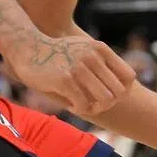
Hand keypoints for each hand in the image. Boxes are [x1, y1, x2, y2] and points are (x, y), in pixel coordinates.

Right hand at [6, 32, 135, 115]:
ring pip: (105, 100)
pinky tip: (71, 105)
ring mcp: (79, 67)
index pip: (129, 77)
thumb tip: (124, 89)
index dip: (123, 91)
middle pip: (119, 92)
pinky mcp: (65, 79)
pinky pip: (85, 105)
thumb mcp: (85, 49)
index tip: (109, 95)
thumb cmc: (57, 53)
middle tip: (94, 104)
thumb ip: (103, 63)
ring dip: (95, 108)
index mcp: (101, 49)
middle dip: (108, 103)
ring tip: (83, 106)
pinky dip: (80, 109)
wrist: (26, 47)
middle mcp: (93, 56)